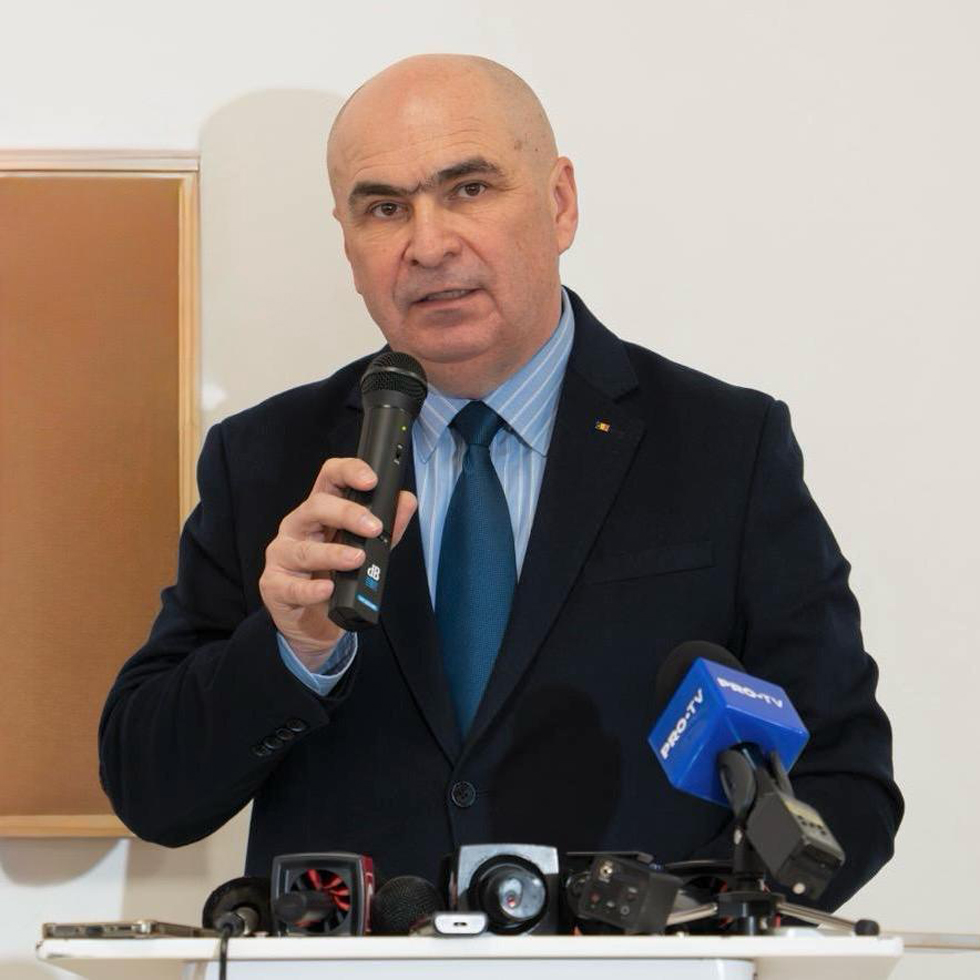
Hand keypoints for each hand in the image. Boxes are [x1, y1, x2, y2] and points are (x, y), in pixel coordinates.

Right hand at [259, 458, 417, 671]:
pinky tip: (327, 588)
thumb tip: (407, 502)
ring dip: (332, 553)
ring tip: (357, 559)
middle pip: (316, 507)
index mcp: (321, 512)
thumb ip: (389, 527)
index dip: (348, 472)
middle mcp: (298, 527)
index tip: (371, 480)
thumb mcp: (369, 549)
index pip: (330, 478)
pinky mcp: (274, 586)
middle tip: (373, 527)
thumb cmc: (340, 578)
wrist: (316, 623)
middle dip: (346, 513)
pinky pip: (290, 586)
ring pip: (303, 548)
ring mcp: (282, 555)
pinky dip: (310, 589)